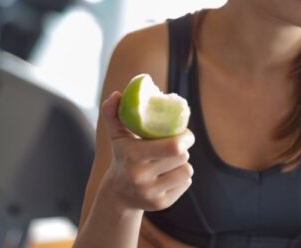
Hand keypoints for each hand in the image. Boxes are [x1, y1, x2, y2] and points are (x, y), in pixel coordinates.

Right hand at [99, 91, 194, 211]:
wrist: (118, 193)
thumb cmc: (124, 156)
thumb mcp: (118, 136)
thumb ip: (114, 113)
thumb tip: (116, 95)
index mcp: (134, 156)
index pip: (174, 147)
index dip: (186, 137)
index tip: (185, 134)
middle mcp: (141, 177)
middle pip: (182, 157)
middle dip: (183, 149)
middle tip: (178, 145)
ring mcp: (151, 193)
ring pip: (187, 171)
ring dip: (183, 164)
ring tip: (171, 161)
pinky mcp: (161, 204)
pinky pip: (186, 184)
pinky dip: (182, 178)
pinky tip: (169, 175)